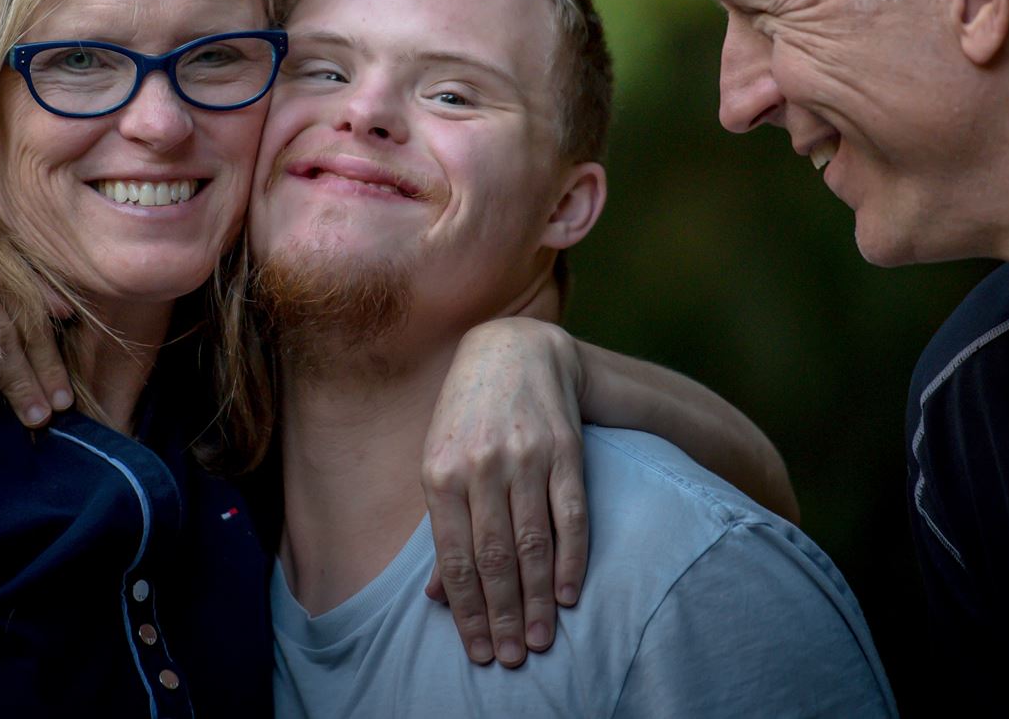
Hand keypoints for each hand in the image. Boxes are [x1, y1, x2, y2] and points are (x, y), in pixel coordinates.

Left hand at [420, 317, 588, 667]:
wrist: (513, 350)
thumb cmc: (466, 416)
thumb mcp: (438, 461)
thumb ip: (441, 527)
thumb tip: (436, 596)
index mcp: (440, 472)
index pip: (456, 558)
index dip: (468, 611)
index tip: (480, 651)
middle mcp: (482, 466)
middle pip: (495, 558)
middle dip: (504, 615)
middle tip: (514, 657)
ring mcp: (526, 458)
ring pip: (534, 543)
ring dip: (539, 599)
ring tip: (542, 639)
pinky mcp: (565, 451)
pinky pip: (571, 515)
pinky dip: (572, 559)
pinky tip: (571, 594)